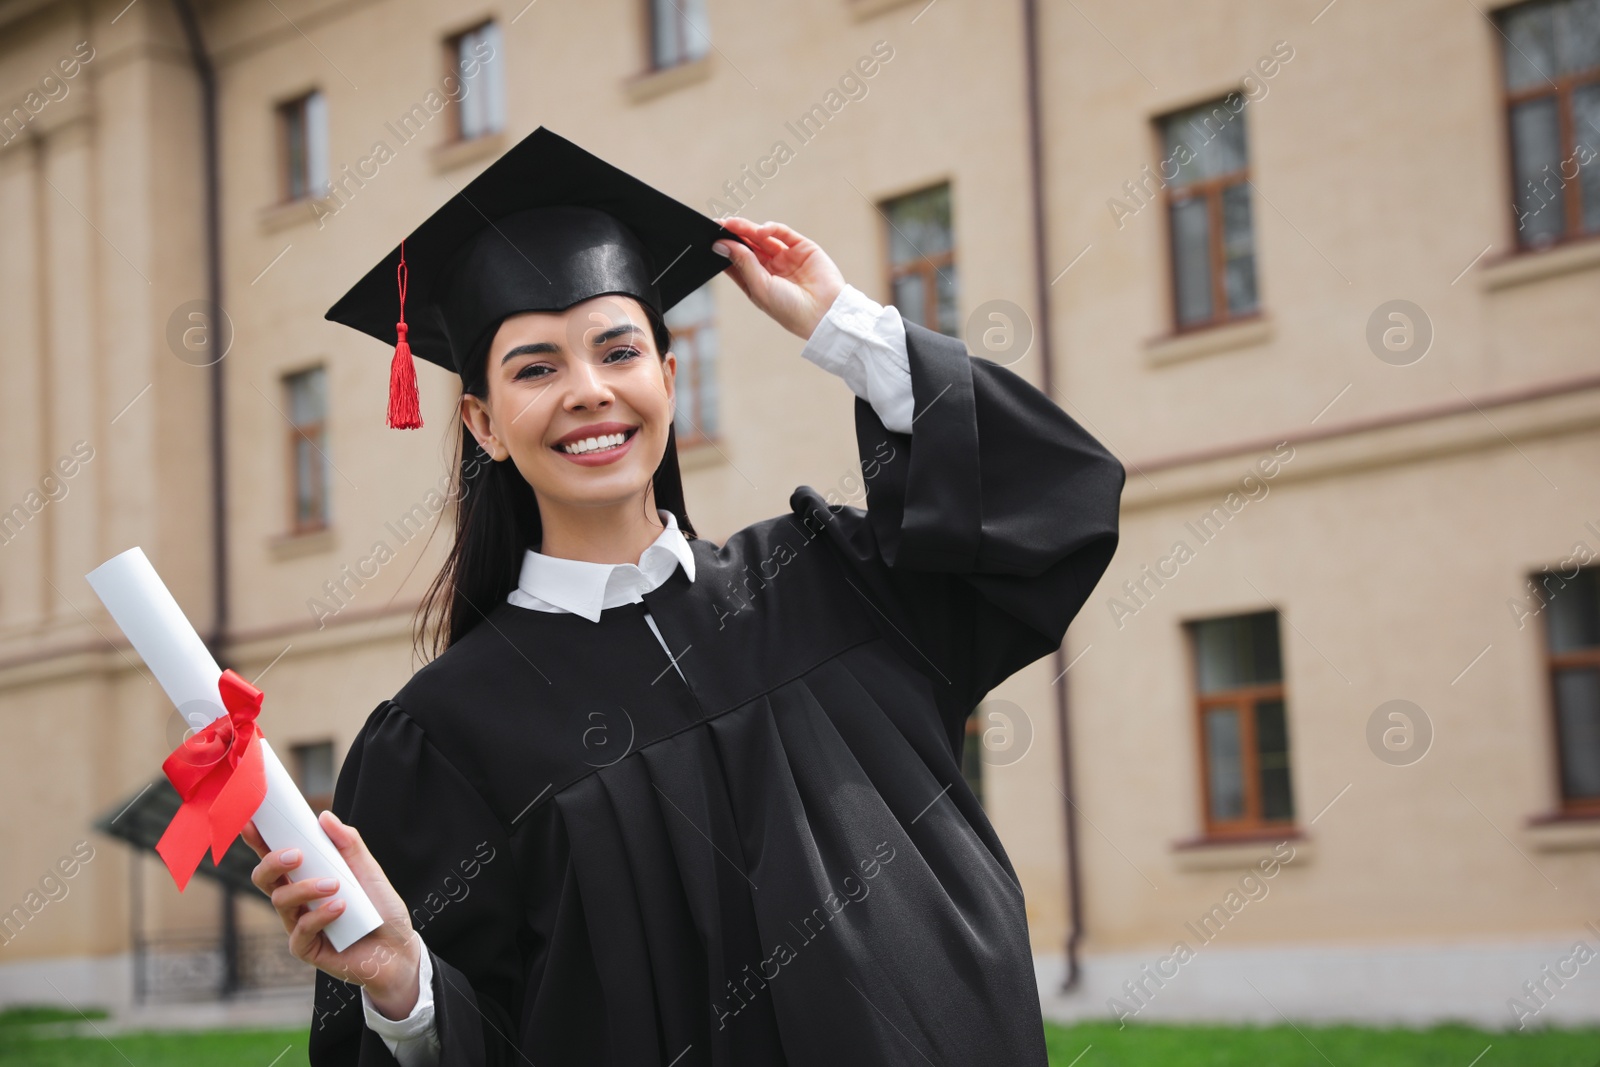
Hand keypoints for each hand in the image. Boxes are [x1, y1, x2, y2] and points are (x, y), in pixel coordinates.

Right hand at [242, 811, 422, 1019]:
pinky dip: (320, 916)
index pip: (275, 857)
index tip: (251, 823)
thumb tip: (324, 817)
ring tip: (335, 885)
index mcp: (306, 877)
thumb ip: (349, 843)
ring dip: (305, 888)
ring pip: (280, 901)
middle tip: (296, 855)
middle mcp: (297, 900)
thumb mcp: (369, 870)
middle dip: (273, 862)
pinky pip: (300, 931)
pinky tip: (340, 908)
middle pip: (264, 878)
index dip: (259, 841)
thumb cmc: (380, 908)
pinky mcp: (306, 948)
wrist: (398, 949)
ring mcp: (298, 924)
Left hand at [714, 217, 845, 341]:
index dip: (725, 249)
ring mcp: (786, 257)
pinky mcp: (802, 247)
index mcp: (758, 282)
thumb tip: (722, 245)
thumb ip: (743, 263)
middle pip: (748, 246)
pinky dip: (771, 228)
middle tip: (719, 224)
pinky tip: (760, 230)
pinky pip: (783, 233)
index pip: (737, 262)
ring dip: (748, 229)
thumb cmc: (790, 309)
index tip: (711, 238)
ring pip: (763, 237)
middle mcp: (771, 268)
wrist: (824, 313)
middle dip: (734, 234)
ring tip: (734, 223)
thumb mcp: (760, 286)